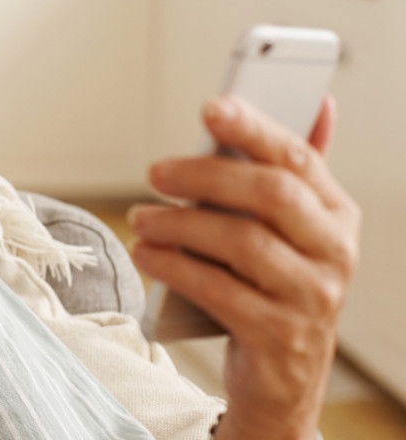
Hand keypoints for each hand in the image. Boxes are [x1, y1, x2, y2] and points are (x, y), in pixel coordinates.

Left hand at [129, 94, 360, 439]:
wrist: (281, 378)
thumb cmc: (273, 284)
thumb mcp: (291, 229)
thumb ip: (294, 170)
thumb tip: (320, 100)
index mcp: (337, 214)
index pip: (298, 158)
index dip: (254, 127)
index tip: (211, 106)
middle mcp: (335, 253)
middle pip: (271, 194)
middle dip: (205, 174)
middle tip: (155, 171)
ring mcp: (312, 298)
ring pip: (242, 242)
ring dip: (179, 223)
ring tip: (140, 218)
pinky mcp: (279, 336)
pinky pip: (220, 290)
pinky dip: (175, 266)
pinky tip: (146, 253)